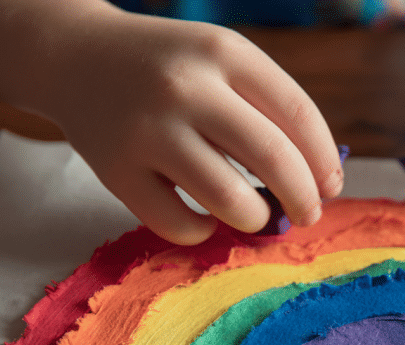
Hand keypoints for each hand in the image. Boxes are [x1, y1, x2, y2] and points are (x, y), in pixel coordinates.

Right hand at [40, 7, 342, 243]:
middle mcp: (187, 87)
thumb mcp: (218, 61)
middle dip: (303, 198)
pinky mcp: (115, 170)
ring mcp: (147, 130)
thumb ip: (265, 107)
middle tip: (307, 215)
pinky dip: (202, 232)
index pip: (298, 113)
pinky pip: (178, 224)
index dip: (323, 160)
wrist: (74, 56)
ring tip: (253, 215)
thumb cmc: (167, 68)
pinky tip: (203, 219)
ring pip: (228, 198)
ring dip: (255, 219)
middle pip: (272, 158)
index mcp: (224, 52)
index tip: (330, 187)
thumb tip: (318, 181)